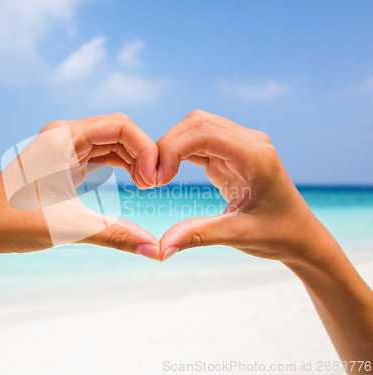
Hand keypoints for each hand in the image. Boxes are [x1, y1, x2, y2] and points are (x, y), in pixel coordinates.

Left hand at [0, 113, 160, 261]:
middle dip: (144, 155)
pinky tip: (134, 182)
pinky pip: (101, 156)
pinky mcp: (63, 163)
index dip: (146, 149)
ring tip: (149, 187)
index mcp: (63, 137)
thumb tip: (156, 252)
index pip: (121, 126)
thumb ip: (117, 236)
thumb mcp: (70, 227)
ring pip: (112, 144)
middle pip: (120, 132)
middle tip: (157, 186)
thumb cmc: (13, 223)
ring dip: (134, 161)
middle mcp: (64, 136)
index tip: (155, 181)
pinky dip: (121, 166)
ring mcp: (63, 148)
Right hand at [157, 110, 337, 262]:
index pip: (204, 132)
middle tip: (150, 178)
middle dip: (167, 145)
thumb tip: (161, 247)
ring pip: (196, 129)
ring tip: (157, 177)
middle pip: (196, 123)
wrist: (301, 238)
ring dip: (171, 148)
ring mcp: (241, 146)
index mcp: (256, 155)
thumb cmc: (279, 235)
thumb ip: (198, 235)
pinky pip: (199, 143)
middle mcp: (250, 142)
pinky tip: (168, 173)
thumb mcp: (239, 236)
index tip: (157, 179)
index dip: (172, 149)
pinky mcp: (231, 155)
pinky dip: (179, 154)